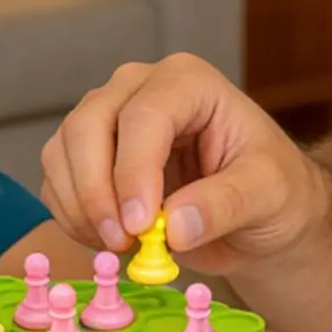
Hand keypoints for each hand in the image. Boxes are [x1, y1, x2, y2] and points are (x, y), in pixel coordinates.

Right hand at [40, 55, 329, 275]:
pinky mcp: (88, 153)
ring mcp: (108, 117)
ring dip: (81, 208)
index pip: (144, 116)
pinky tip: (108, 241)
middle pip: (88, 125)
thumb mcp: (269, 195)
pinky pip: (58, 181)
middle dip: (96, 191)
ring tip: (122, 247)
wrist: (258, 213)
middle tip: (122, 243)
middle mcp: (140, 88)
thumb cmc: (273, 191)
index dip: (134, 172)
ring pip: (62, 152)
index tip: (141, 226)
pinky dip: (72, 217)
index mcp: (188, 83)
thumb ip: (226, 205)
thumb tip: (173, 227)